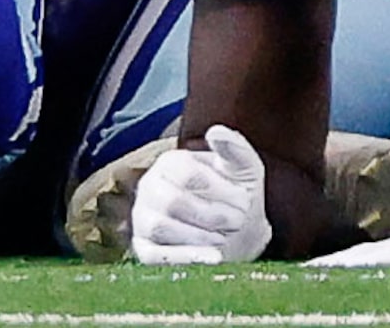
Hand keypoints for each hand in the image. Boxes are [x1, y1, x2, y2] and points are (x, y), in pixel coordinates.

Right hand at [131, 125, 270, 264]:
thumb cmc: (238, 198)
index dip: (220, 190)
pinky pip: (154, 255)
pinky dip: (185, 258)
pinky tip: (213, 258)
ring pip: (161, 226)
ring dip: (200, 236)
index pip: (186, 172)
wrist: (237, 235)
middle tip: (237, 221)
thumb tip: (217, 132)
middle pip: (172, 200)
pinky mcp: (144, 248)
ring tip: (223, 238)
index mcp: (170, 163)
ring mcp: (143, 218)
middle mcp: (149, 187)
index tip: (245, 201)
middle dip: (212, 215)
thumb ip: (235, 149)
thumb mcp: (245, 171)